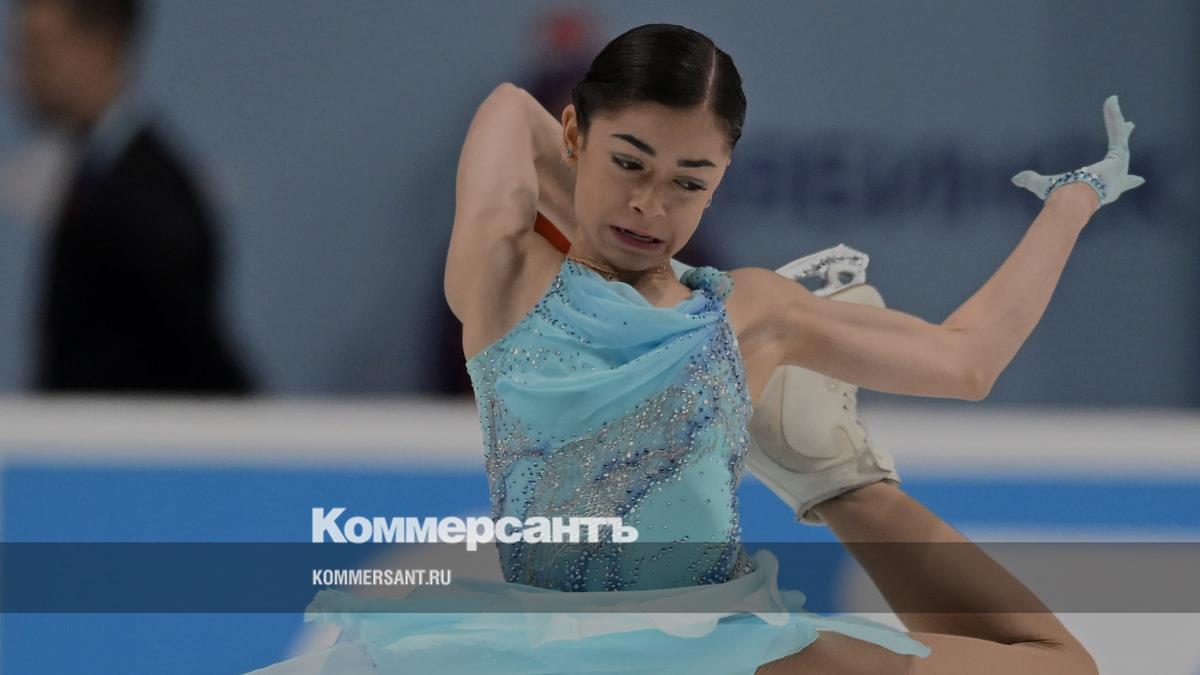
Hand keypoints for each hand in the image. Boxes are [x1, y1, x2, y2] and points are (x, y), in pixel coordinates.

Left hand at [1011, 95, 1145, 208]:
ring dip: (1115, 119)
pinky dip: (1113, 115)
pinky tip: (1111, 101)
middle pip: (1122, 154)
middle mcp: (1115, 179)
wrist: (1074, 200)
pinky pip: (1117, 131)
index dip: (1127, 182)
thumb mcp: (1044, 186)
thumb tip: (1015, 179)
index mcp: (1102, 188)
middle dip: (1124, 139)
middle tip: (1130, 125)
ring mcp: (1120, 166)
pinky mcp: (1120, 155)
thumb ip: (1031, 181)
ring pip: (1119, 137)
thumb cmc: (1062, 198)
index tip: (1136, 179)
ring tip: (1112, 101)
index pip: (1118, 183)